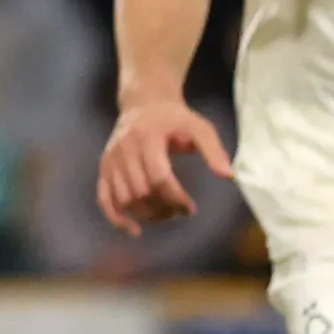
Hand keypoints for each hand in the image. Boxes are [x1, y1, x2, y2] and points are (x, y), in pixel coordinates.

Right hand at [95, 97, 224, 234]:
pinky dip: (117, 218)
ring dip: (147, 215)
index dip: (175, 198)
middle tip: (180, 212)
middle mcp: (124, 148)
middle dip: (163, 209)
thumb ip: (214, 150)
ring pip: (125, 199)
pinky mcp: (104, 167)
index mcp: (147, 136)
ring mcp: (111, 159)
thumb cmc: (176, 119)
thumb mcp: (199, 127)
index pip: (159, 177)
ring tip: (166, 214)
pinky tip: (134, 230)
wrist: (145, 103)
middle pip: (142, 191)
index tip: (190, 207)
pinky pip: (105, 199)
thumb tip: (229, 176)